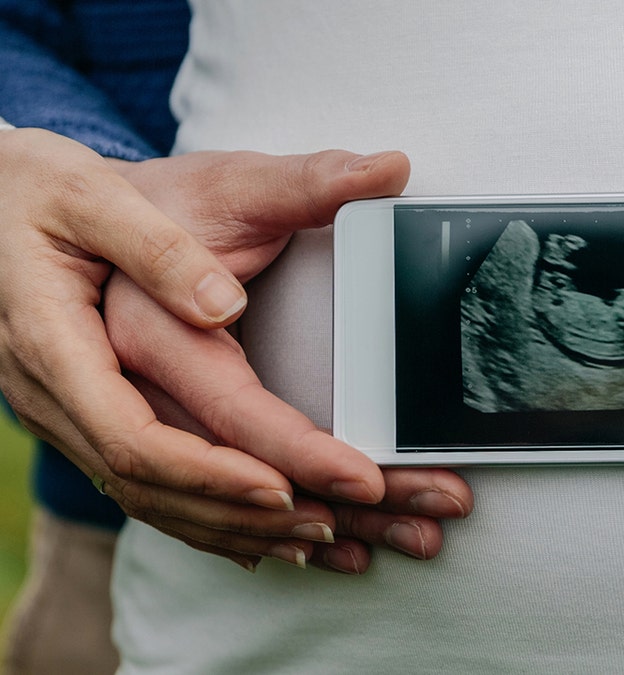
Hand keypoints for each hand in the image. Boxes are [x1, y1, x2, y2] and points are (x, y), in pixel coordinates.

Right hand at [0, 129, 300, 550]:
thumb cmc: (41, 190)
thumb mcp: (91, 193)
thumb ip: (157, 246)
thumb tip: (222, 303)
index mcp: (57, 342)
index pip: (140, 436)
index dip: (216, 471)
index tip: (292, 483)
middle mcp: (56, 394)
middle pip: (152, 484)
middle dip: (244, 514)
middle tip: (335, 521)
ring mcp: (66, 412)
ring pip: (148, 497)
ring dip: (232, 527)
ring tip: (320, 537)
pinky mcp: (89, 414)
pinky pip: (144, 484)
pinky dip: (205, 516)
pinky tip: (261, 535)